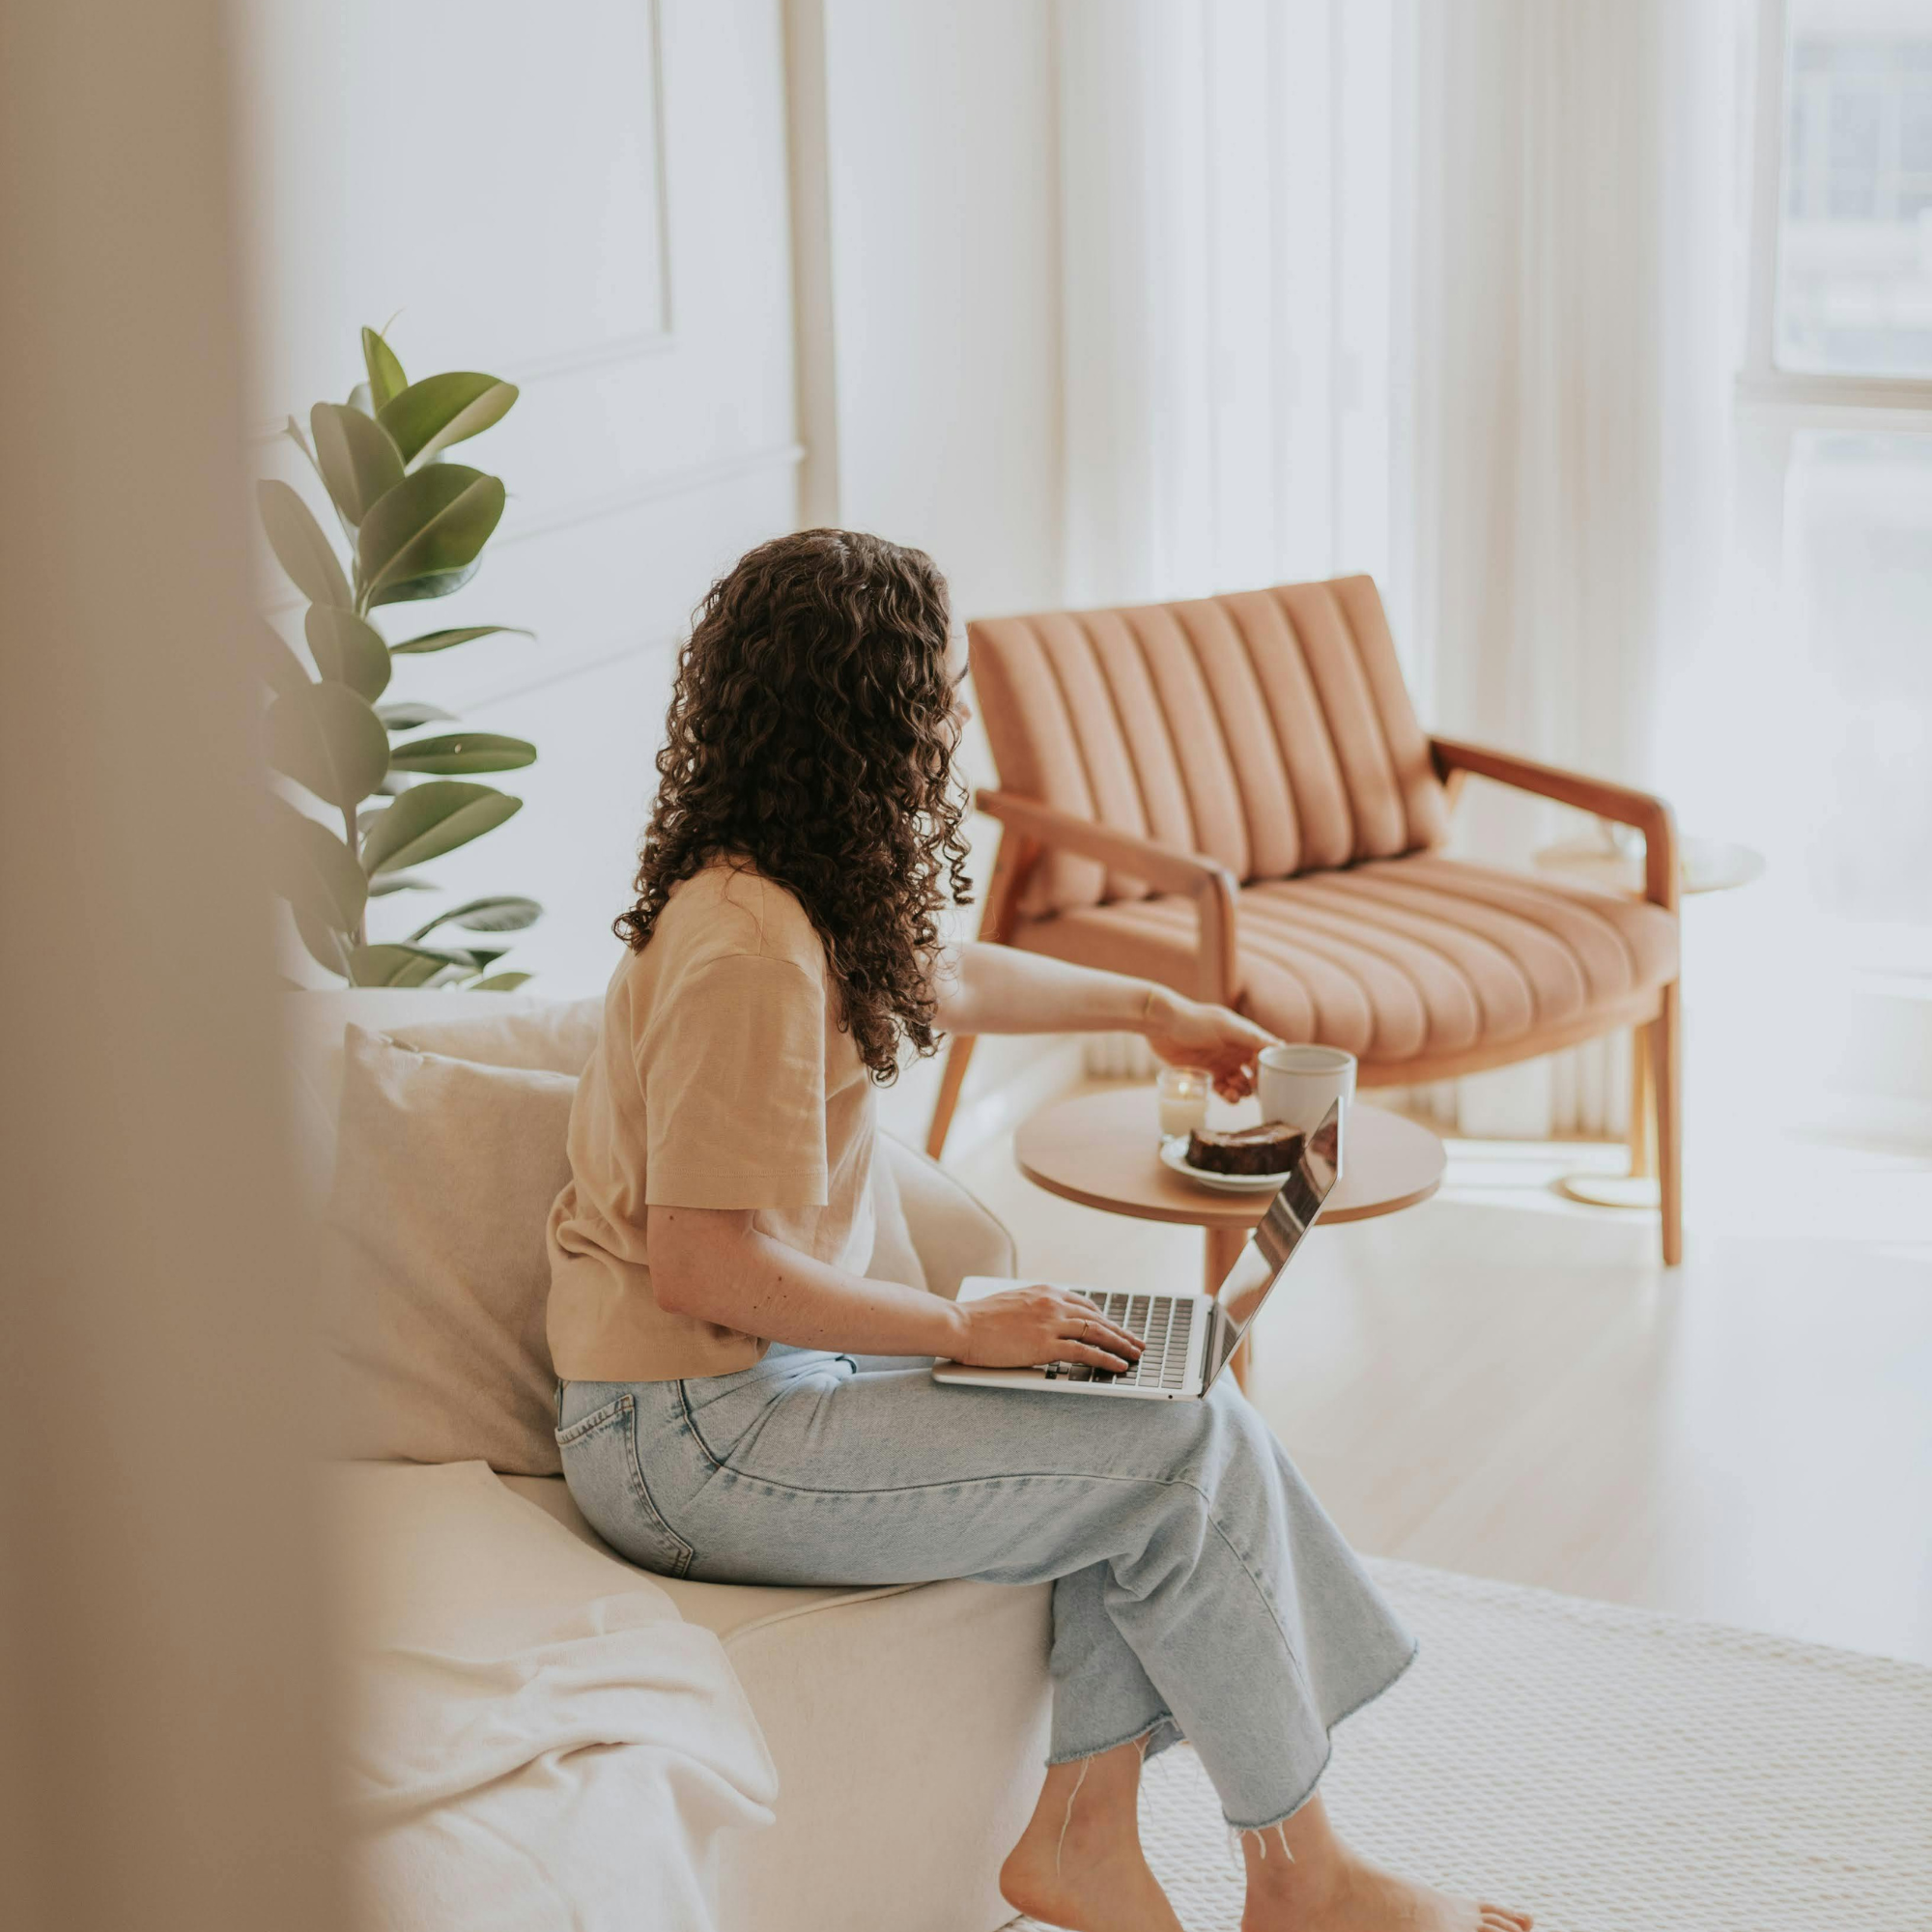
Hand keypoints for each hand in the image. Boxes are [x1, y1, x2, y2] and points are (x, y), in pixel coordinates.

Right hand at [950, 1286, 1144, 1372]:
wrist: (960, 1324)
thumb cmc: (976, 1319)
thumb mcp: (1010, 1304)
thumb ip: (1032, 1310)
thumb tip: (1041, 1323)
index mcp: (1044, 1291)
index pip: (1084, 1304)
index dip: (1103, 1318)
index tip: (1114, 1327)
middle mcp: (1052, 1303)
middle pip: (1097, 1317)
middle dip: (1120, 1331)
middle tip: (1137, 1342)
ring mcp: (1051, 1323)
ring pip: (1097, 1333)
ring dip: (1121, 1345)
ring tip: (1136, 1355)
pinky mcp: (1046, 1344)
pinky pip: (1085, 1352)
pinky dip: (1106, 1359)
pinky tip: (1119, 1365)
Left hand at [1144, 989, 1277, 1100]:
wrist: (1162, 1025)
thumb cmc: (1196, 1020)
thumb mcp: (1227, 1027)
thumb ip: (1253, 1038)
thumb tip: (1280, 1046)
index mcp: (1245, 1037)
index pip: (1268, 1054)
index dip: (1272, 1066)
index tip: (1273, 1077)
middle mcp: (1236, 1051)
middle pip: (1257, 1072)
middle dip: (1259, 1083)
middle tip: (1256, 1090)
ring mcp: (1222, 1063)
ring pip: (1241, 1084)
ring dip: (1244, 1091)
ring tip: (1238, 1092)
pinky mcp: (1207, 1074)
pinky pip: (1223, 1090)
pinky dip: (1229, 1095)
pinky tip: (1230, 1097)